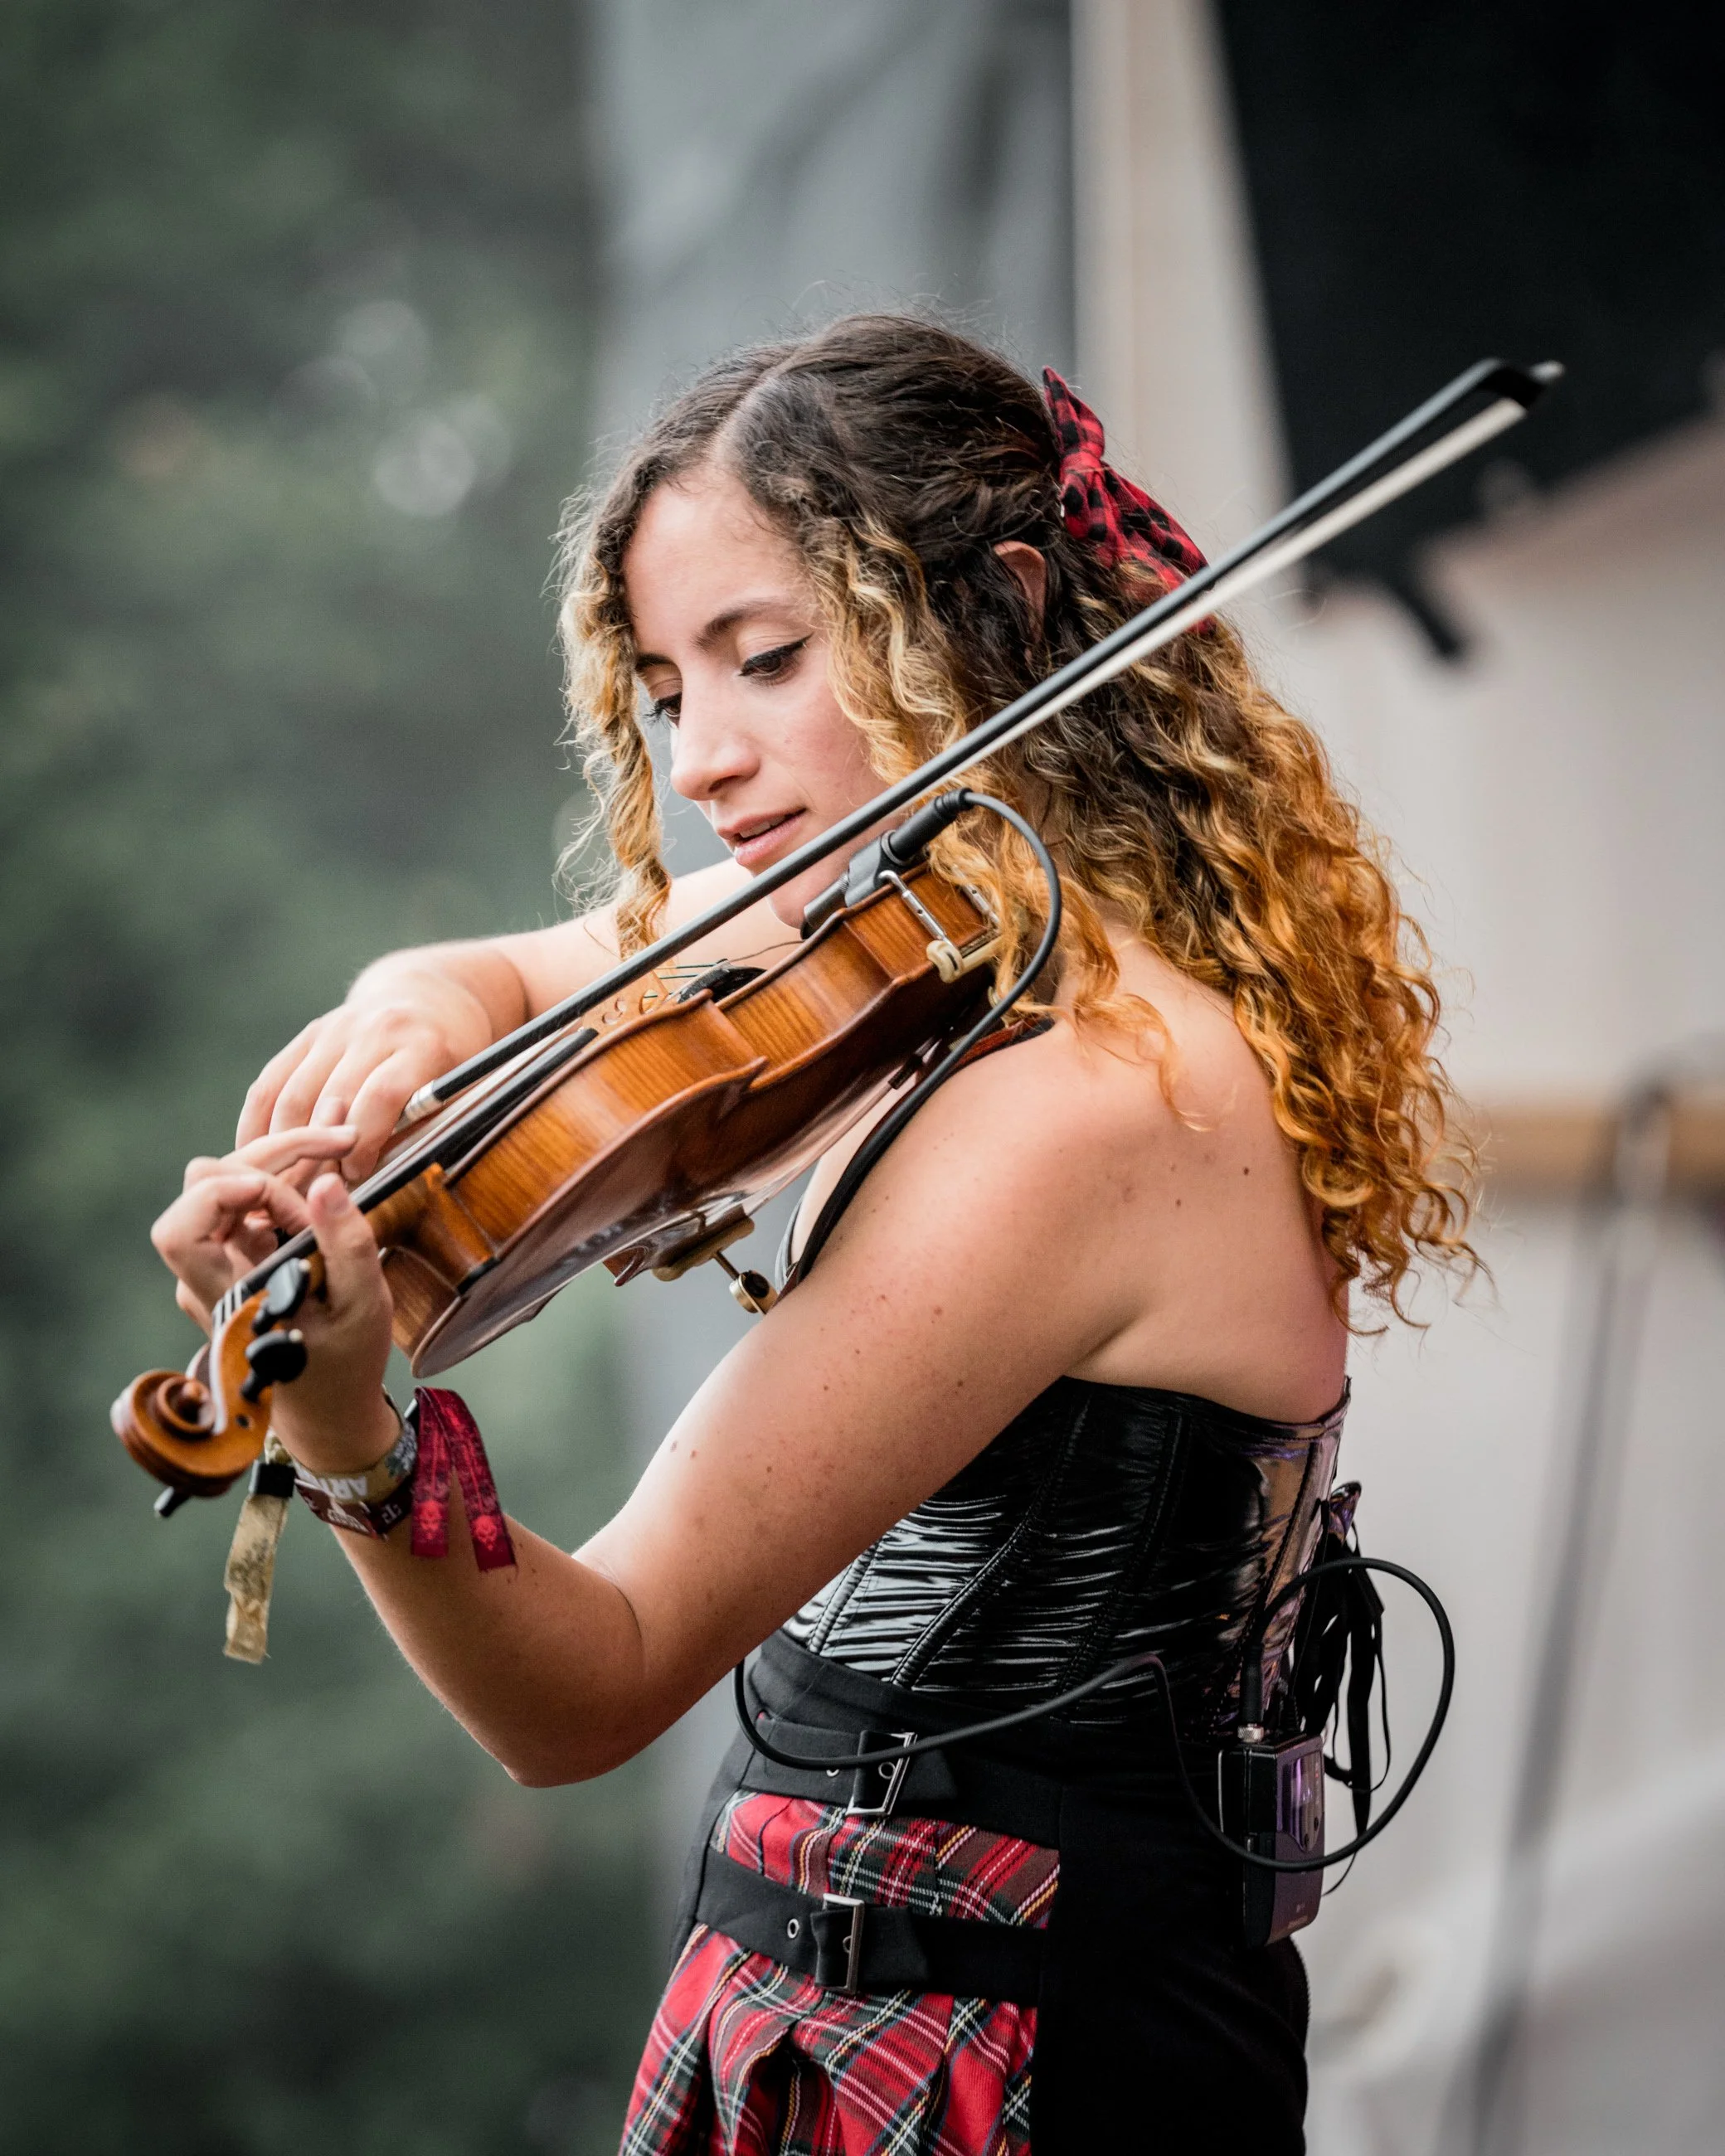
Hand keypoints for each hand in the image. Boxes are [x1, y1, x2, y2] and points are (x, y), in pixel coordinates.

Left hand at [151, 1131, 398, 1476]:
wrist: (327, 1406)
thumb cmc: (346, 1362)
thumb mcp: (364, 1306)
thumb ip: (347, 1245)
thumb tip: (325, 1182)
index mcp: (226, 1298)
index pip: (179, 1232)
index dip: (220, 1195)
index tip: (282, 1196)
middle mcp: (205, 1279)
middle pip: (201, 1188)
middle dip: (264, 1160)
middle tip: (330, 1151)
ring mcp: (215, 1267)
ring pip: (220, 1187)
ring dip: (272, 1169)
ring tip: (327, 1168)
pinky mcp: (232, 1258)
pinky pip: (239, 1205)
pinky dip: (275, 1187)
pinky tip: (315, 1196)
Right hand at [237, 975, 492, 1178]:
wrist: (428, 999)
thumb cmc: (451, 1062)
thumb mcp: (459, 1090)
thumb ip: (428, 1128)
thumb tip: (387, 1183)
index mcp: (423, 1044)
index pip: (382, 1094)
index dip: (365, 1142)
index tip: (357, 1176)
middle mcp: (375, 1030)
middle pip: (330, 1098)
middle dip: (318, 1154)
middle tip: (312, 1194)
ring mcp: (335, 1029)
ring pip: (291, 1095)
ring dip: (281, 1146)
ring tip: (281, 1185)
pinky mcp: (306, 1035)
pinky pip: (269, 1084)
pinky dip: (256, 1124)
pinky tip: (255, 1156)